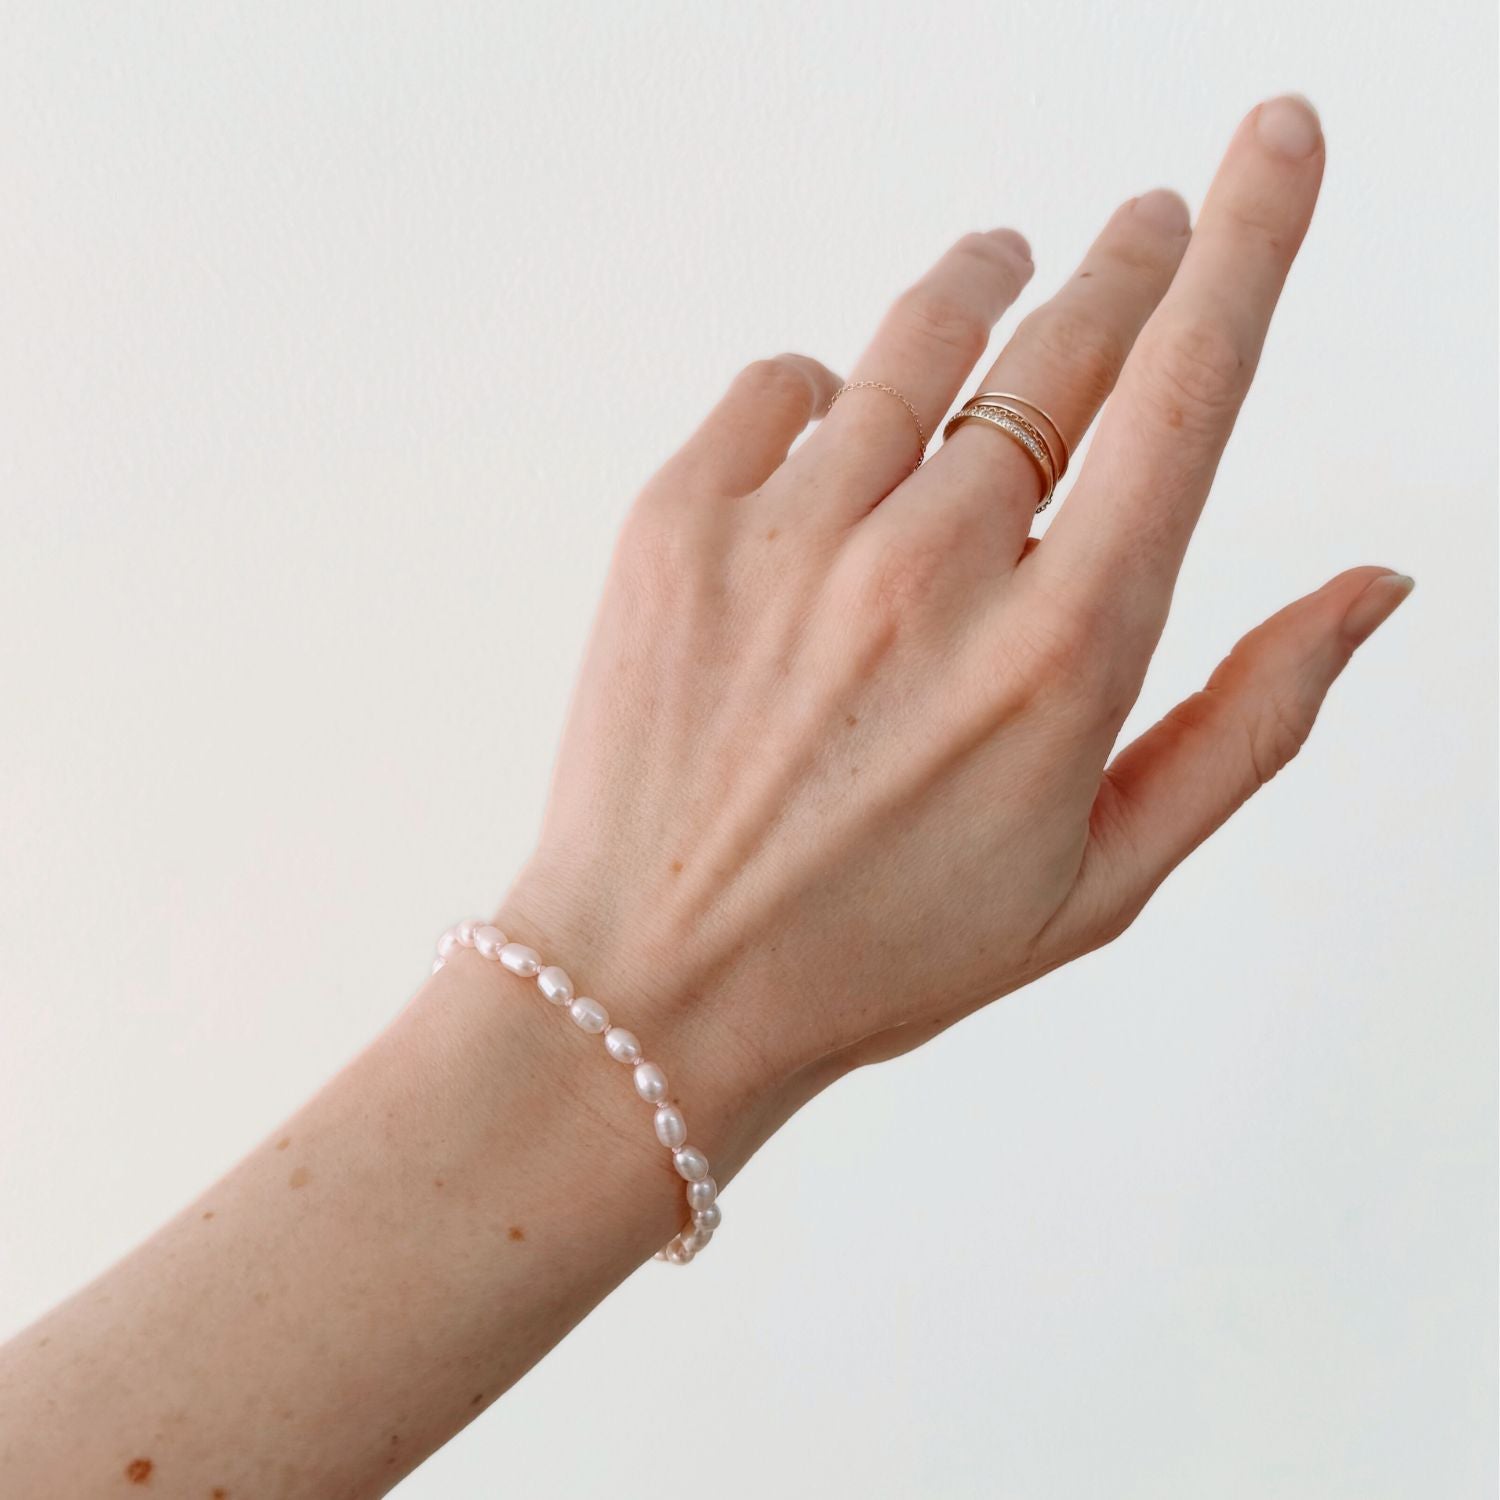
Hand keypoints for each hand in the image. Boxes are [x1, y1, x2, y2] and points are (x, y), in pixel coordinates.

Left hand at [497, 94, 1408, 1155]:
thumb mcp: (1100, 878)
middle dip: (1123, 261)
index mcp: (1061, 650)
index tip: (1270, 145)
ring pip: (917, 336)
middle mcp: (933, 566)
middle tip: (1145, 222)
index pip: (1187, 395)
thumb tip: (1372, 588)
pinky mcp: (679, 525)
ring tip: (1003, 264)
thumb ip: (1248, 725)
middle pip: (1061, 343)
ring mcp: (794, 533)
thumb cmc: (882, 948)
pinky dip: (822, 386)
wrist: (657, 983)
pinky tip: (836, 419)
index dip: (1248, 248)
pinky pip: (778, 384)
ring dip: (980, 283)